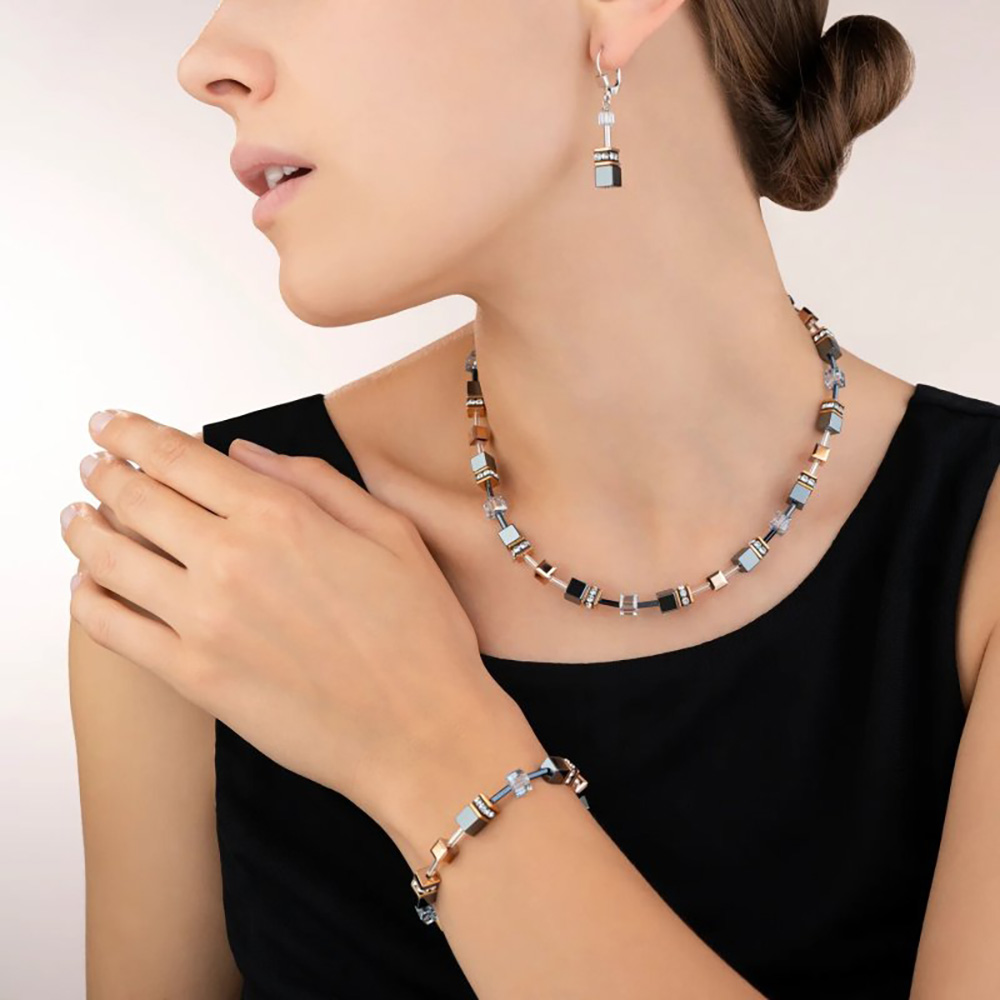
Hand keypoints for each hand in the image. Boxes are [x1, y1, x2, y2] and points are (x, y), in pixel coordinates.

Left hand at [61, 408, 527, 828]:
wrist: (421, 731)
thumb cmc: (420, 634)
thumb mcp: (392, 532)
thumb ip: (316, 481)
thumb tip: (244, 451)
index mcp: (281, 516)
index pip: (180, 456)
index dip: (134, 432)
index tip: (112, 423)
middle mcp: (231, 558)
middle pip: (135, 497)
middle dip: (103, 470)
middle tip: (91, 462)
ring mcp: (204, 620)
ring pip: (109, 558)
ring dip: (82, 528)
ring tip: (75, 516)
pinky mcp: (192, 677)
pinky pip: (112, 629)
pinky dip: (85, 600)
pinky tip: (85, 587)